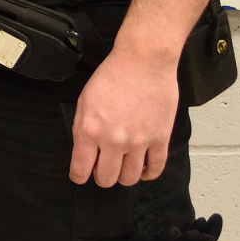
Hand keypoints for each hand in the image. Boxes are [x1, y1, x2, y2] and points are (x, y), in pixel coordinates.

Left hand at [70, 41, 178, 186]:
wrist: (143, 62)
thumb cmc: (113, 76)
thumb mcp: (84, 101)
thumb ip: (81, 129)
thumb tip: (82, 151)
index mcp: (90, 130)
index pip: (81, 169)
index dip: (79, 177)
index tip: (80, 177)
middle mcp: (114, 140)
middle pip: (107, 178)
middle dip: (102, 178)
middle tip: (103, 171)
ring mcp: (139, 141)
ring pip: (131, 178)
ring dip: (124, 178)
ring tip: (122, 169)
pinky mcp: (160, 138)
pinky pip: (156, 168)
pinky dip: (149, 174)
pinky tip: (144, 170)